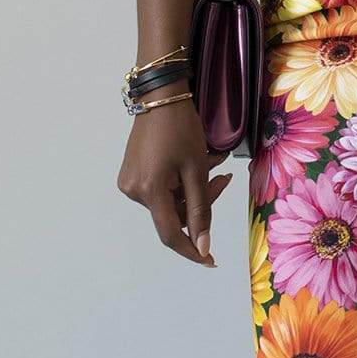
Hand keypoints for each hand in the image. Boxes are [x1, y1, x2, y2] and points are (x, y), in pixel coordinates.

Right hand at [116, 93, 231, 265]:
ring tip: (214, 161)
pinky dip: (182, 179)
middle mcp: (134, 191)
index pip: (171, 234)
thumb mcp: (197, 169)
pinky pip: (163, 187)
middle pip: (174, 213)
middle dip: (202, 200)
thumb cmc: (180, 128)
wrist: (161, 96)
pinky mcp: (133, 172)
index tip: (210, 260)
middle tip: (225, 178)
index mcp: (149, 191)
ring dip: (196, 186)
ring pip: (171, 199)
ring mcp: (131, 182)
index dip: (192, 249)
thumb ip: (201, 209)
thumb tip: (202, 246)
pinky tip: (198, 160)